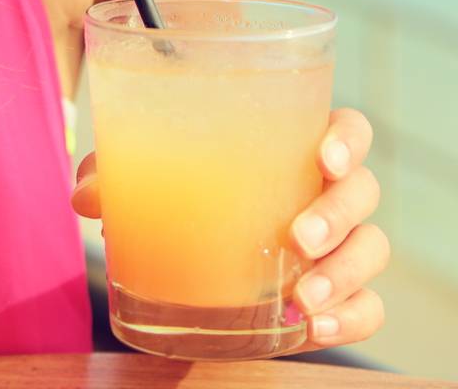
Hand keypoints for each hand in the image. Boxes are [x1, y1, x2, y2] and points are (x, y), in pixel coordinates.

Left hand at [70, 104, 388, 353]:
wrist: (195, 269)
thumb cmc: (187, 200)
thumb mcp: (152, 180)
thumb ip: (119, 175)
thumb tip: (85, 194)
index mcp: (296, 148)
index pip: (348, 130)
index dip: (348, 140)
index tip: (324, 157)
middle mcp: (326, 193)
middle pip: (363, 190)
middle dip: (339, 213)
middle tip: (299, 237)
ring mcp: (338, 248)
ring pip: (372, 249)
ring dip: (345, 272)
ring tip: (302, 296)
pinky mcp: (338, 299)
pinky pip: (369, 308)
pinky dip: (351, 318)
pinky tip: (315, 328)